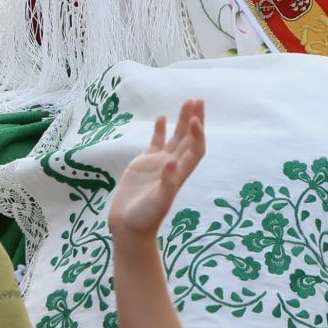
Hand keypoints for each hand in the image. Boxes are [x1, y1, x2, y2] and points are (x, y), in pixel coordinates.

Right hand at [107, 100, 205, 240]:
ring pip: (175, 137)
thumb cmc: (144, 219)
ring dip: (182, 120)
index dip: (198, 135)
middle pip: (189, 139)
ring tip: (188, 101)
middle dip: (195, 119)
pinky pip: (156, 142)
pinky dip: (160, 130)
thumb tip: (172, 162)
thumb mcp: (157, 203)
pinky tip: (162, 117)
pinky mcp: (145, 164)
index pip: (195, 150)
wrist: (128, 227)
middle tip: (199, 100)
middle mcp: (173, 166)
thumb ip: (166, 183)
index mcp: (179, 174)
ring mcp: (159, 163)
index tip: (196, 120)